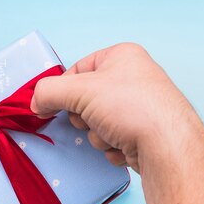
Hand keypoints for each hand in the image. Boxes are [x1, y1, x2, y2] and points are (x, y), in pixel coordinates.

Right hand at [31, 43, 200, 172]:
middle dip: (84, 116)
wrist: (166, 145)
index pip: (79, 68)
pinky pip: (113, 140)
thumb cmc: (130, 107)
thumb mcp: (79, 91)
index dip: (64, 89)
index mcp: (122, 57)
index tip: (51, 105)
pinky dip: (113, 147)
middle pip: (87, 99)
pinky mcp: (144, 134)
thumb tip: (36, 101)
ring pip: (98, 123)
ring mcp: (141, 108)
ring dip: (98, 135)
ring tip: (113, 135)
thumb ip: (49, 92)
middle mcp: (135, 78)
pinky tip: (124, 147)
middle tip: (91, 118)